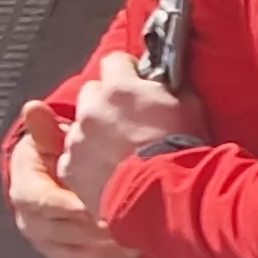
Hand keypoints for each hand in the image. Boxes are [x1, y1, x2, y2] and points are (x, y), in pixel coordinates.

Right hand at [5, 102, 130, 257]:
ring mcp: (46, 244)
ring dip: (104, 255)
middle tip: (131, 225)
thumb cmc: (51, 152)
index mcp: (26, 193)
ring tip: (136, 246)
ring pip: (73, 257)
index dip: (73, 207)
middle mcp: (32, 224)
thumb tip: (32, 106)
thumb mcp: (47, 139)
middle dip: (97, 232)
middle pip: (64, 235)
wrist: (44, 174)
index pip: (46, 204)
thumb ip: (45, 129)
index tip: (103, 203)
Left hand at [64, 48, 207, 206]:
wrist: (162, 196)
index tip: (136, 83)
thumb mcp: (189, 105)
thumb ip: (169, 86)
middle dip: (106, 101)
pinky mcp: (69, 167)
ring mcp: (77, 138)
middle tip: (126, 120)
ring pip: (79, 125)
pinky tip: (105, 172)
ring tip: (116, 151)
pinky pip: (72, 157)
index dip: (127, 71)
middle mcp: (92, 107)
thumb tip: (164, 76)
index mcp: (121, 87)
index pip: (114, 61)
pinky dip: (85, 161)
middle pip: (92, 91)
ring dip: (94, 131)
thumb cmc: (182, 148)